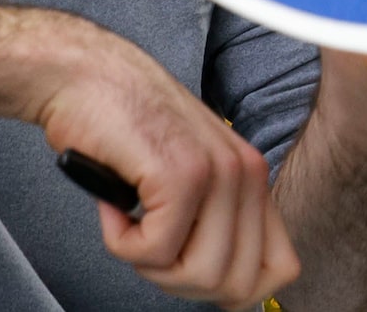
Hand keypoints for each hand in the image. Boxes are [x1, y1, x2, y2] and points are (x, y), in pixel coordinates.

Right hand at [18, 14, 299, 306]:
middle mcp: (245, 173)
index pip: (280, 268)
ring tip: (130, 222)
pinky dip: (121, 242)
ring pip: (198, 276)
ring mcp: (216, 173)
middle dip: (183, 283)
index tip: (190, 269)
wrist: (86, 77)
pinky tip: (113, 204)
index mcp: (253, 177)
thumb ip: (218, 219)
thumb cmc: (127, 128)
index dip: (236, 290)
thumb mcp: (190, 174)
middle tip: (149, 244)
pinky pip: (152, 253)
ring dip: (150, 264)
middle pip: (236, 286)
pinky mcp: (179, 175)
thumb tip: (230, 289)